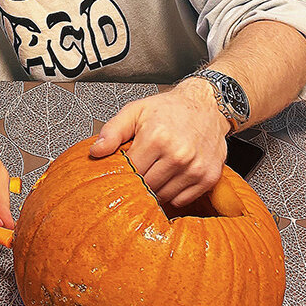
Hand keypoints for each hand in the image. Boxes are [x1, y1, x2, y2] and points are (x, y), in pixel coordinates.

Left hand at [90, 79, 228, 206]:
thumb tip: (96, 151)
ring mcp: (195, 168)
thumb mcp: (136, 111)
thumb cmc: (170, 108)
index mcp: (157, 138)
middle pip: (146, 187)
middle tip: (140, 169)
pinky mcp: (209, 178)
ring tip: (157, 170)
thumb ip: (113, 130)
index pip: (130, 172)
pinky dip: (174, 193)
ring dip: (156, 188)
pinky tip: (172, 175)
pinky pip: (181, 200)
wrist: (208, 104)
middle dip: (139, 181)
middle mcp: (178, 155)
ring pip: (163, 196)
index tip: (124, 168)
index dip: (124, 172)